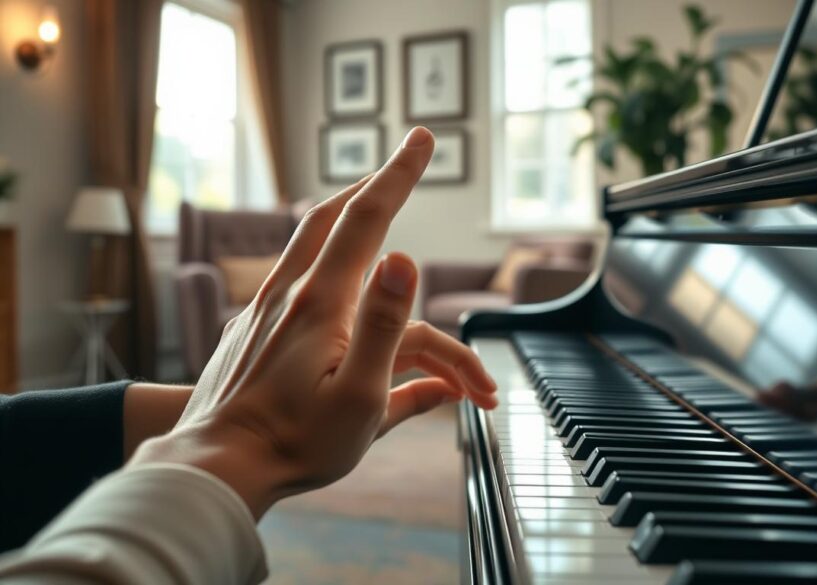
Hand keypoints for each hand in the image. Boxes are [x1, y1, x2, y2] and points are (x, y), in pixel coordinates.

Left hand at [130, 127, 497, 517]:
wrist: (215, 468)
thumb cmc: (295, 443)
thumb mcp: (361, 398)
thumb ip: (385, 326)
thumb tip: (406, 258)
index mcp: (323, 305)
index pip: (368, 220)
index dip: (398, 176)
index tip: (420, 141)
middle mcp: (291, 295)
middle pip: (335, 219)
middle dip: (374, 186)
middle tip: (403, 163)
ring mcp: (268, 311)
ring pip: (316, 249)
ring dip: (353, 227)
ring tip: (383, 228)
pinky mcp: (256, 332)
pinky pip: (302, 286)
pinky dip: (331, 270)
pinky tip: (340, 291)